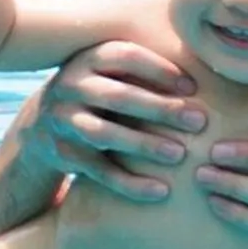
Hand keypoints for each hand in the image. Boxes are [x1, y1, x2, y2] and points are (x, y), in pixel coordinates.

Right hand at [21, 41, 206, 202]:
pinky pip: (99, 171)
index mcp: (88, 58)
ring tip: (179, 155)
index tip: (193, 86)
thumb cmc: (98, 92)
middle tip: (199, 121)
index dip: (159, 70)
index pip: (125, 58)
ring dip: (144, 145)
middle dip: (160, 109)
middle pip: (118, 97)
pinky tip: (159, 191)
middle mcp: (71, 86)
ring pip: (105, 135)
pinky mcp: (63, 153)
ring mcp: (63, 120)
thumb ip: (142, 67)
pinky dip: (129, 183)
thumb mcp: (110, 71)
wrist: (41, 124)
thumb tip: (206, 66)